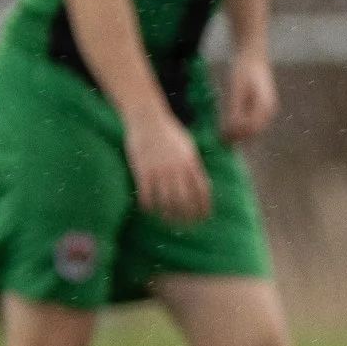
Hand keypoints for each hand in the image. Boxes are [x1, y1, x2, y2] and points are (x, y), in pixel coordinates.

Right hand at [124, 105, 211, 224]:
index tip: (204, 219)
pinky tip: (149, 211)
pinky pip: (146, 195)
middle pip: (185, 200)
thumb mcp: (188, 146)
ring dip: (168, 215)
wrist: (147, 117)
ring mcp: (159, 170)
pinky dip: (148, 206)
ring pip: (166, 201)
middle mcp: (177, 168)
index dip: (204, 207)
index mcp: (191, 163)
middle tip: (186, 228)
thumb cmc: (169, 131)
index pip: (202, 191)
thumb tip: (200, 183)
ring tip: (168, 223)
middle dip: (187, 217)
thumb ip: (193, 165)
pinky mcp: (142, 170)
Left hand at [220, 53, 278, 143]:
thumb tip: (230, 129)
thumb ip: (235, 110)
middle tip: (219, 141)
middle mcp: (269, 110)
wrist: (251, 56)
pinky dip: (239, 126)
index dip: (237, 135)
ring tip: (221, 136)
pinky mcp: (259, 107)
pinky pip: (250, 122)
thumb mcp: (236, 89)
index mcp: (265, 106)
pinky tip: (226, 126)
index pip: (252, 128)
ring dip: (238, 134)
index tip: (221, 138)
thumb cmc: (243, 70)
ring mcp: (265, 109)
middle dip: (238, 137)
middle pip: (253, 131)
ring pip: (252, 129)